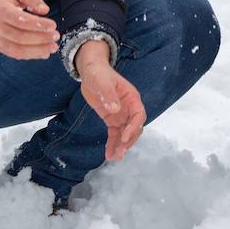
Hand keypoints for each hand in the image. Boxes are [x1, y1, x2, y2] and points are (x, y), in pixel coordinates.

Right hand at [0, 0, 57, 59]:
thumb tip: (45, 10)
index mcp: (0, 10)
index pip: (20, 21)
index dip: (38, 25)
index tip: (53, 25)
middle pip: (20, 37)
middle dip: (41, 39)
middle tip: (56, 36)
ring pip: (18, 50)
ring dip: (38, 51)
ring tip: (53, 47)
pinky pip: (15, 54)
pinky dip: (31, 55)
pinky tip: (43, 52)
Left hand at [76, 41, 145, 161]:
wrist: (91, 71)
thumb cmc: (98, 73)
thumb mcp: (102, 82)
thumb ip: (109, 95)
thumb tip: (115, 109)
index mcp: (131, 97)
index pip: (138, 115)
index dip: (133, 127)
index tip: (124, 137)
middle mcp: (129, 107)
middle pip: (134, 127)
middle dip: (128, 141)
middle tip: (120, 152)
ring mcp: (121, 114)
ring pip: (125, 133)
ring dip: (121, 146)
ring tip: (115, 157)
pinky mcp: (111, 119)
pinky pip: (114, 134)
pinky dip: (112, 143)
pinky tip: (108, 154)